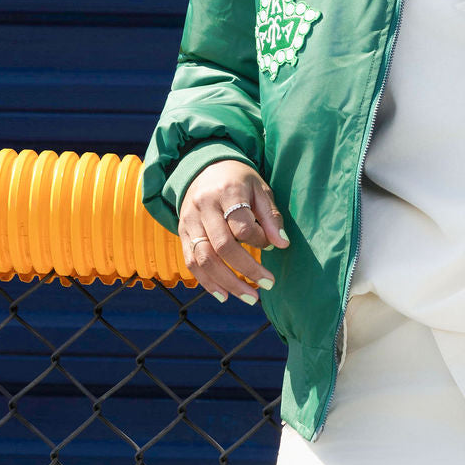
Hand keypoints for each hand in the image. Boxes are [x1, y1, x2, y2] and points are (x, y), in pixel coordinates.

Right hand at [178, 159, 288, 304]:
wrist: (205, 167)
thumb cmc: (240, 180)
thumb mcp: (260, 189)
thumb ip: (270, 216)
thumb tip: (282, 244)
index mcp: (227, 192)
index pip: (241, 225)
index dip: (258, 239)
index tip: (271, 245)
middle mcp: (204, 207)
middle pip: (222, 246)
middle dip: (246, 270)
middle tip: (268, 284)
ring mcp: (189, 221)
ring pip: (204, 258)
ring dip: (227, 283)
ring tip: (250, 298)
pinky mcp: (182, 232)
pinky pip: (191, 262)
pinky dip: (207, 282)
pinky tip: (225, 295)